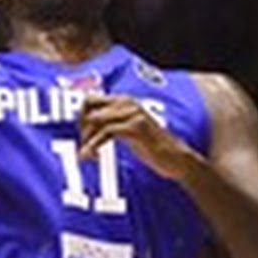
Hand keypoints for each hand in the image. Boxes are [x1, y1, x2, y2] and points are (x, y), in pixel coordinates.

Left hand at [78, 94, 196, 179]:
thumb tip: (84, 128)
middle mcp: (127, 102)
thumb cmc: (151, 146)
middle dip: (81, 127)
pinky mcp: (137, 127)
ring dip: (87, 139)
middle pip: (89, 106)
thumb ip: (110, 124)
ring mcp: (133, 113)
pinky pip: (106, 132)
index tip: (83, 136)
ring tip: (87, 154)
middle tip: (84, 145)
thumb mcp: (127, 131)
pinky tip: (94, 156)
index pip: (90, 99)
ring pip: (95, 119)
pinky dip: (94, 145)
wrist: (176, 158)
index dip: (81, 117)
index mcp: (123, 101)